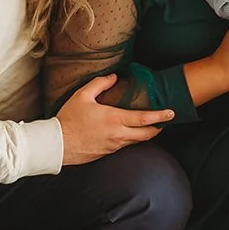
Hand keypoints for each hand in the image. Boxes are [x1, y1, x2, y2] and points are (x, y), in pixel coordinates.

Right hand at [56, 75, 174, 165]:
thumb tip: (114, 77)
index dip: (160, 116)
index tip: (171, 112)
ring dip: (146, 133)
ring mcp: (114, 146)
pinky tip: (130, 133)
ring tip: (150, 126)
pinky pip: (125, 145)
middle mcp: (118, 134)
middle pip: (146, 134)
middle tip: (166, 121)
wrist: (57, 145)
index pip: (144, 118)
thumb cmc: (69, 119)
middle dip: (158, 127)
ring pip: (137, 141)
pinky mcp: (108, 153)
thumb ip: (100, 84)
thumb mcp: (82, 96)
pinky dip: (132, 138)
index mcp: (114, 119)